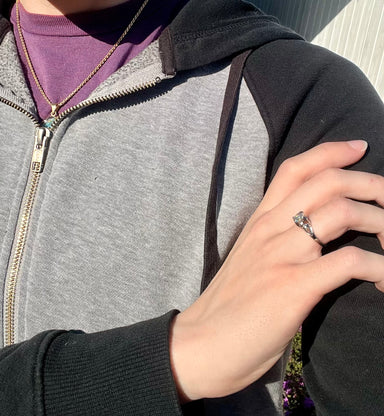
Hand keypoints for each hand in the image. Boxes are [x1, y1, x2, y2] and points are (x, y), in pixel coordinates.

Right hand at [170, 140, 383, 401]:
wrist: (202, 343)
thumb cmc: (227, 306)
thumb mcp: (248, 260)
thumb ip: (273, 240)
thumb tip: (308, 235)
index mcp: (258, 221)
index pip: (294, 169)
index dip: (331, 152)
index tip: (359, 149)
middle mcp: (270, 229)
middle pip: (328, 183)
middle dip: (370, 183)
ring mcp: (282, 255)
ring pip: (343, 213)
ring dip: (382, 222)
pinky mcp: (294, 286)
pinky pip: (349, 261)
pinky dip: (379, 268)